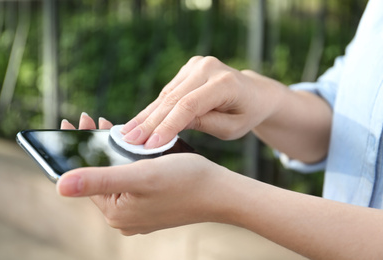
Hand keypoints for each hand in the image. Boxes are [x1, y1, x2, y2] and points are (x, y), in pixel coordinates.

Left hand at [58, 113, 233, 234]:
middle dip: (97, 147)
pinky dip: (128, 162)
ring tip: (111, 128)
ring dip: (113, 152)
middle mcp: (125, 217)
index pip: (86, 177)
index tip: (73, 122)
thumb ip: (99, 180)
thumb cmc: (186, 181)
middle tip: (93, 119)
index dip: (79, 147)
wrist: (221, 192)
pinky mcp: (152, 206)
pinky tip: (132, 147)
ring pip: (118, 176)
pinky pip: (132, 181)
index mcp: (117, 212)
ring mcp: (139, 213)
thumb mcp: (140, 176)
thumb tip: (59, 186)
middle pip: (101, 176)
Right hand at [120, 56, 285, 148]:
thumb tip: (169, 126)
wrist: (255, 93)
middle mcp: (209, 68)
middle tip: (128, 141)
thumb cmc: (246, 115)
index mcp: (225, 83)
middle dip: (149, 122)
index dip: (167, 126)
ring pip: (166, 95)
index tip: (149, 145)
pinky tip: (139, 122)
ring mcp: (197, 64)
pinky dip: (154, 107)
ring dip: (147, 115)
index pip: (189, 106)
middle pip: (173, 99)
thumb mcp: (230, 128)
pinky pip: (169, 91)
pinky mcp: (189, 67)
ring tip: (126, 134)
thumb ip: (203, 124)